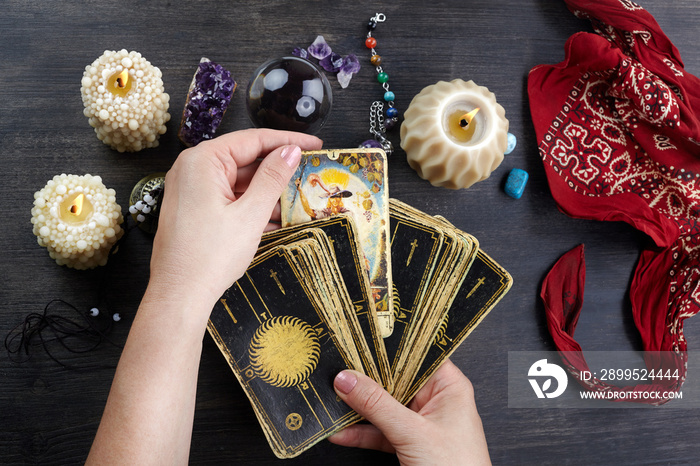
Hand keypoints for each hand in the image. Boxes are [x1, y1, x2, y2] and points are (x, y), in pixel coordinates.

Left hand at [148, 129, 321, 315]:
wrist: (180, 295)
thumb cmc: (209, 256)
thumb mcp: (250, 214)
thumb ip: (273, 178)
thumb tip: (291, 151)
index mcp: (202, 161)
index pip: (252, 140)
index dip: (288, 141)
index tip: (314, 144)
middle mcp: (192, 170)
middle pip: (245, 160)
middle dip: (277, 170)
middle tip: (308, 173)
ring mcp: (192, 190)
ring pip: (239, 182)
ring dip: (267, 192)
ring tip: (298, 201)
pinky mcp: (195, 210)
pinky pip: (229, 199)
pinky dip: (251, 206)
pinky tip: (276, 219)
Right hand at [329, 359, 490, 465]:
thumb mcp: (412, 432)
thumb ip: (377, 405)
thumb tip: (349, 380)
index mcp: (449, 387)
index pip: (415, 355)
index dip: (388, 348)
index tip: (359, 343)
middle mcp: (436, 401)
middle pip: (394, 380)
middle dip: (366, 380)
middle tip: (340, 372)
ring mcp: (421, 423)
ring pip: (384, 406)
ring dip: (358, 408)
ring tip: (334, 401)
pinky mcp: (409, 443)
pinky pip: (380, 430)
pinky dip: (361, 432)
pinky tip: (341, 431)